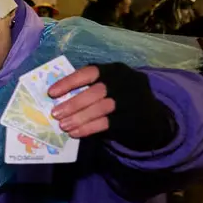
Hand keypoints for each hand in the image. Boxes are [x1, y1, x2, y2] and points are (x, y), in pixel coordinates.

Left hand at [50, 63, 173, 149]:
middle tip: (55, 113)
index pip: (90, 72)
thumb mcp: (109, 86)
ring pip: (100, 109)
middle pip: (95, 92)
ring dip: (78, 118)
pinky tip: (75, 133)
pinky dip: (88, 128)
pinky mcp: (133, 119)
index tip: (51, 93)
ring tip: (63, 125)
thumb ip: (89, 88)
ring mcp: (132, 101)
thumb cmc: (119, 99)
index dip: (69, 82)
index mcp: (115, 70)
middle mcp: (125, 82)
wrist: (150, 118)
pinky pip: (106, 124)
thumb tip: (58, 97)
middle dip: (72, 104)